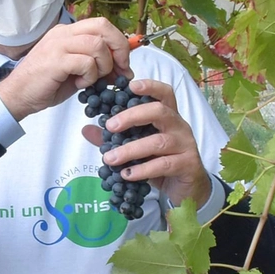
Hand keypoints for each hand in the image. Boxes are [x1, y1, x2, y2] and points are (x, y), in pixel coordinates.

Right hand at [0, 19, 131, 121]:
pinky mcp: (56, 60)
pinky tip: (79, 85)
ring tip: (92, 79)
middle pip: (103, 26)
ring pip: (97, 45)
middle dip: (119, 49)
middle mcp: (64, 33)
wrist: (18, 95)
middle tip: (120, 70)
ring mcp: (59, 44)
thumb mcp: (76, 71)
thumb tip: (122, 69)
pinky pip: (86, 62)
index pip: (102, 25)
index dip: (119, 43)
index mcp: (68, 32)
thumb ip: (96, 64)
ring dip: (103, 66)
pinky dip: (90, 76)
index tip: (124, 64)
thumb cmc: (46, 84)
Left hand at [82, 77, 211, 207]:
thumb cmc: (162, 161)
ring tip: (110, 158)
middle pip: (160, 111)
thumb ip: (115, 138)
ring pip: (158, 142)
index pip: (165, 93)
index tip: (130, 86)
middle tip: (109, 126)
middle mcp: (179, 126)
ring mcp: (186, 145)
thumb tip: (86, 129)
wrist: (187, 187)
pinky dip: (142, 170)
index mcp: (169, 117)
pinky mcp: (187, 165)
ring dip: (131, 149)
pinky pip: (163, 165)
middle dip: (133, 116)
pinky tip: (126, 175)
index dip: (150, 86)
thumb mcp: (138, 148)